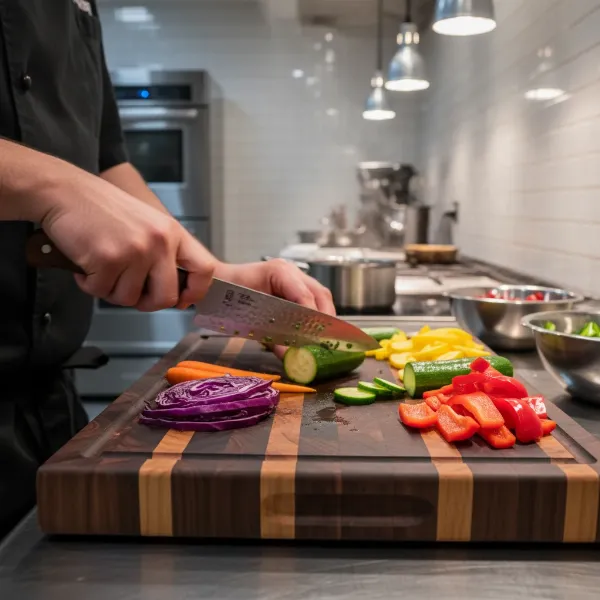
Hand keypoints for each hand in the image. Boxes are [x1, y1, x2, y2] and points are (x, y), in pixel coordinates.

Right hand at [39, 167, 215, 310]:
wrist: (65, 191)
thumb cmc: (103, 209)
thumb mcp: (148, 224)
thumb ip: (165, 253)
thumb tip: (176, 292)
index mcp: (172, 232)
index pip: (204, 269)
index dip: (196, 291)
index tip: (184, 299)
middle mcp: (158, 242)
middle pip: (166, 297)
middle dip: (146, 303)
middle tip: (130, 291)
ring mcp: (134, 251)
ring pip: (129, 298)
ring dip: (111, 290)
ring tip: (103, 266)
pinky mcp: (108, 259)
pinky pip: (101, 292)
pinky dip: (90, 283)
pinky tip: (87, 263)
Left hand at [215, 259, 335, 357]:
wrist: (214, 285)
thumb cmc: (227, 297)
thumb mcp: (248, 318)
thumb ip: (271, 335)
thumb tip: (289, 354)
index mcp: (279, 272)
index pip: (304, 295)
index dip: (312, 318)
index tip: (316, 338)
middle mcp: (290, 271)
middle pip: (320, 293)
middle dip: (325, 318)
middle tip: (326, 340)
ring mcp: (293, 277)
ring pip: (319, 295)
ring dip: (323, 317)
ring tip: (322, 337)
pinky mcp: (292, 286)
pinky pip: (311, 298)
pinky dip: (315, 315)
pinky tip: (313, 330)